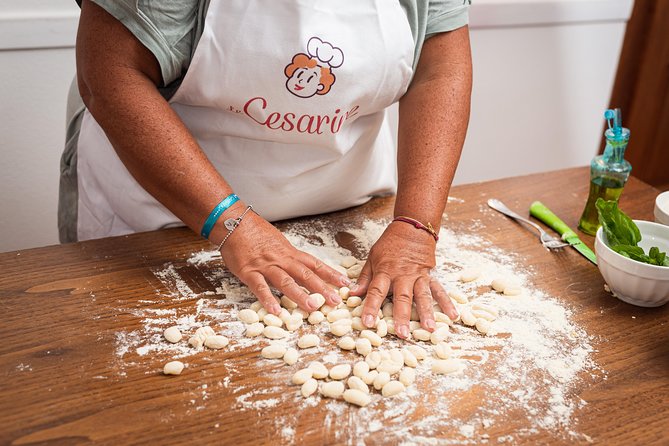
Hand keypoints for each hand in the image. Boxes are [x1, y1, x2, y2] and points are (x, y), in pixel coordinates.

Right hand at [220, 211, 349, 314]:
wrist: (234, 221)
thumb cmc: (254, 232)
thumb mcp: (278, 242)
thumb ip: (289, 256)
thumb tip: (302, 267)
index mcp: (289, 253)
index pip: (314, 264)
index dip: (330, 274)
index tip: (345, 283)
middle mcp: (281, 259)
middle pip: (305, 274)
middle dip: (322, 288)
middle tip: (336, 301)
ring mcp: (265, 266)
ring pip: (285, 281)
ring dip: (299, 295)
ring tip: (312, 307)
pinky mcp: (248, 271)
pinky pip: (259, 287)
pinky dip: (267, 299)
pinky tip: (275, 311)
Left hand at [350, 221, 457, 337]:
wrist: (412, 228)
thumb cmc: (390, 244)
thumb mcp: (372, 257)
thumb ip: (364, 278)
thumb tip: (351, 294)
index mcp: (385, 271)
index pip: (376, 291)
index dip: (371, 307)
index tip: (368, 322)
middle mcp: (402, 275)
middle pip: (402, 297)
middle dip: (402, 316)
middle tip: (402, 333)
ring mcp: (418, 276)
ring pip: (422, 295)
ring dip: (427, 312)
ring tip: (430, 328)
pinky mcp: (430, 275)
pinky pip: (439, 290)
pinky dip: (447, 302)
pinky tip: (452, 315)